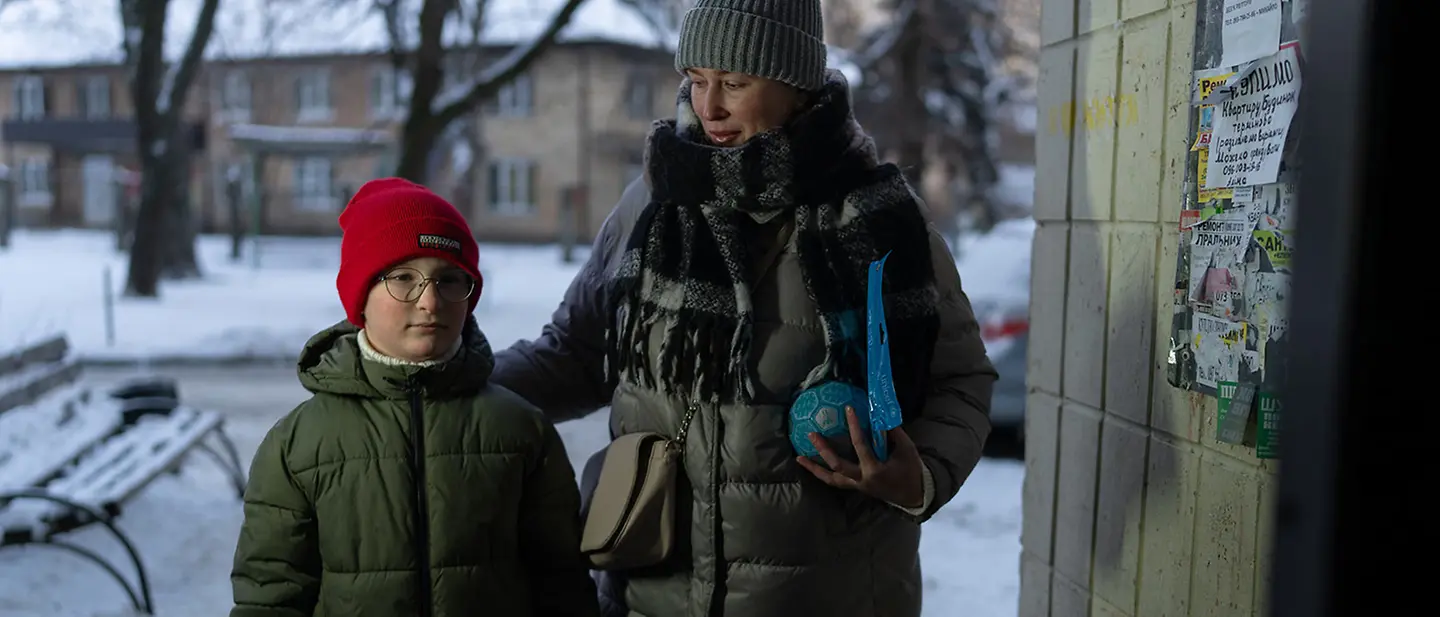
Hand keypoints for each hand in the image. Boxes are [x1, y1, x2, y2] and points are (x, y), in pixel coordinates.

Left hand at [795, 406, 924, 508]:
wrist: (914, 495)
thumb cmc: (911, 471)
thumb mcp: (907, 449)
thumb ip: (893, 432)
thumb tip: (881, 414)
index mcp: (875, 470)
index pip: (860, 445)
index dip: (854, 426)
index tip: (848, 409)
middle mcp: (862, 480)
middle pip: (837, 465)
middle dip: (823, 450)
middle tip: (811, 434)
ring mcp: (857, 486)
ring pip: (831, 479)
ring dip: (815, 469)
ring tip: (799, 458)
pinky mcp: (856, 488)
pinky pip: (836, 482)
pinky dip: (823, 475)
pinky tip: (812, 467)